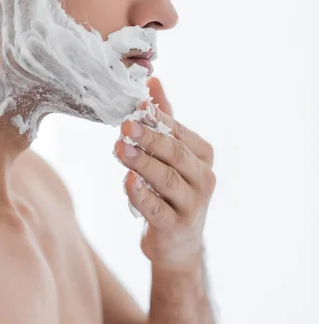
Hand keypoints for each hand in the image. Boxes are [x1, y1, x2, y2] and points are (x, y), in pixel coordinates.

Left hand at [114, 77, 215, 273]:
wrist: (179, 244)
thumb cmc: (172, 189)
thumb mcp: (172, 153)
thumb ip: (164, 118)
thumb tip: (153, 80)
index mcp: (203, 155)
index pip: (180, 132)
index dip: (158, 118)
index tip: (137, 106)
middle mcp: (203, 178)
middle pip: (175, 154)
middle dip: (150, 138)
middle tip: (126, 125)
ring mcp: (192, 205)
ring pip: (166, 179)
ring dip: (141, 162)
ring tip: (120, 148)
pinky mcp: (176, 227)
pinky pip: (156, 208)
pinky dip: (141, 194)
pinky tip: (127, 181)